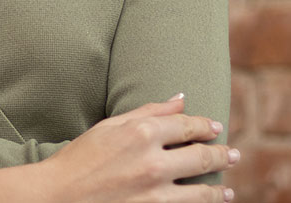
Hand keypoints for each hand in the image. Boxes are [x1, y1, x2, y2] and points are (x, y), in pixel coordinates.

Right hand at [36, 95, 237, 202]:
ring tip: (227, 191)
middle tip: (233, 155)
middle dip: (223, 155)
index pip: (188, 126)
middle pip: (202, 157)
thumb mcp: (110, 126)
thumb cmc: (80, 158)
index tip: (215, 128)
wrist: (57, 197)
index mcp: (142, 133)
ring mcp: (154, 194)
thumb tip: (179, 98)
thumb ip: (148, 111)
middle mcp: (153, 163)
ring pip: (202, 191)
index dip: (206, 126)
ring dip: (219, 190)